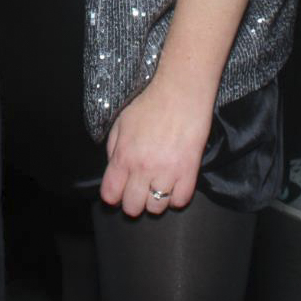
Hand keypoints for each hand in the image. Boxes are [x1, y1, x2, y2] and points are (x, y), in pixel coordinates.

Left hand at [99, 75, 212, 217]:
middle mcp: (143, 168)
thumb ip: (114, 148)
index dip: (113, 196)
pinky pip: (180, 200)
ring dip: (155, 201)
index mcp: (124, 155)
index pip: (111, 194)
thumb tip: (114, 170)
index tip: (119, 192)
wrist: (180, 91)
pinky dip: (176, 197)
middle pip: (133, 207)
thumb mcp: (121, 123)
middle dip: (133, 202)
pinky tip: (174, 185)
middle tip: (139, 191)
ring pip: (156, 208)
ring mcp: (167, 171)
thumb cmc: (149, 104)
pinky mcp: (189, 171)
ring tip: (157, 187)